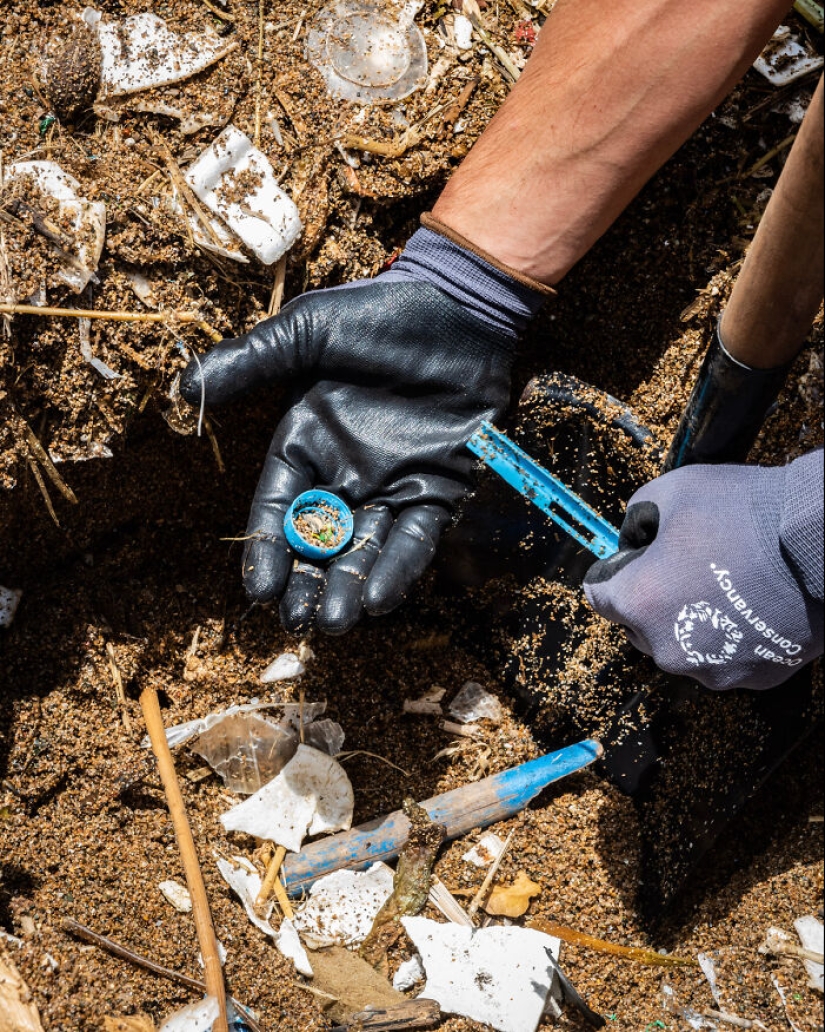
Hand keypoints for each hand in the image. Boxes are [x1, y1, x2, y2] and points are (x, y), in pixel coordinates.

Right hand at [179, 277, 515, 632]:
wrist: (458, 306)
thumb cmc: (378, 314)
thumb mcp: (305, 332)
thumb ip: (251, 363)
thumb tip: (185, 391)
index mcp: (308, 441)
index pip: (279, 507)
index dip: (267, 549)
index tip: (259, 590)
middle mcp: (347, 472)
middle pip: (320, 542)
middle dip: (307, 582)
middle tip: (298, 621)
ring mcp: (394, 482)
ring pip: (366, 549)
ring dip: (349, 586)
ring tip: (335, 622)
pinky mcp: (441, 487)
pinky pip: (417, 537)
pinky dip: (399, 567)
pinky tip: (380, 599)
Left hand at [583, 454, 823, 689]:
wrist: (819, 542)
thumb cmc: (744, 512)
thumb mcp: (672, 491)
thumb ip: (635, 518)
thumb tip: (631, 539)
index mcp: (639, 602)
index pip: (597, 595)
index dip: (612, 571)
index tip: (633, 558)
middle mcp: (668, 648)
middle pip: (637, 625)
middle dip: (650, 598)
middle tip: (684, 565)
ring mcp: (711, 668)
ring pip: (680, 646)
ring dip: (688, 621)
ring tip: (721, 584)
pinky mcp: (751, 678)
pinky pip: (723, 658)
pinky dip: (727, 637)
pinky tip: (747, 604)